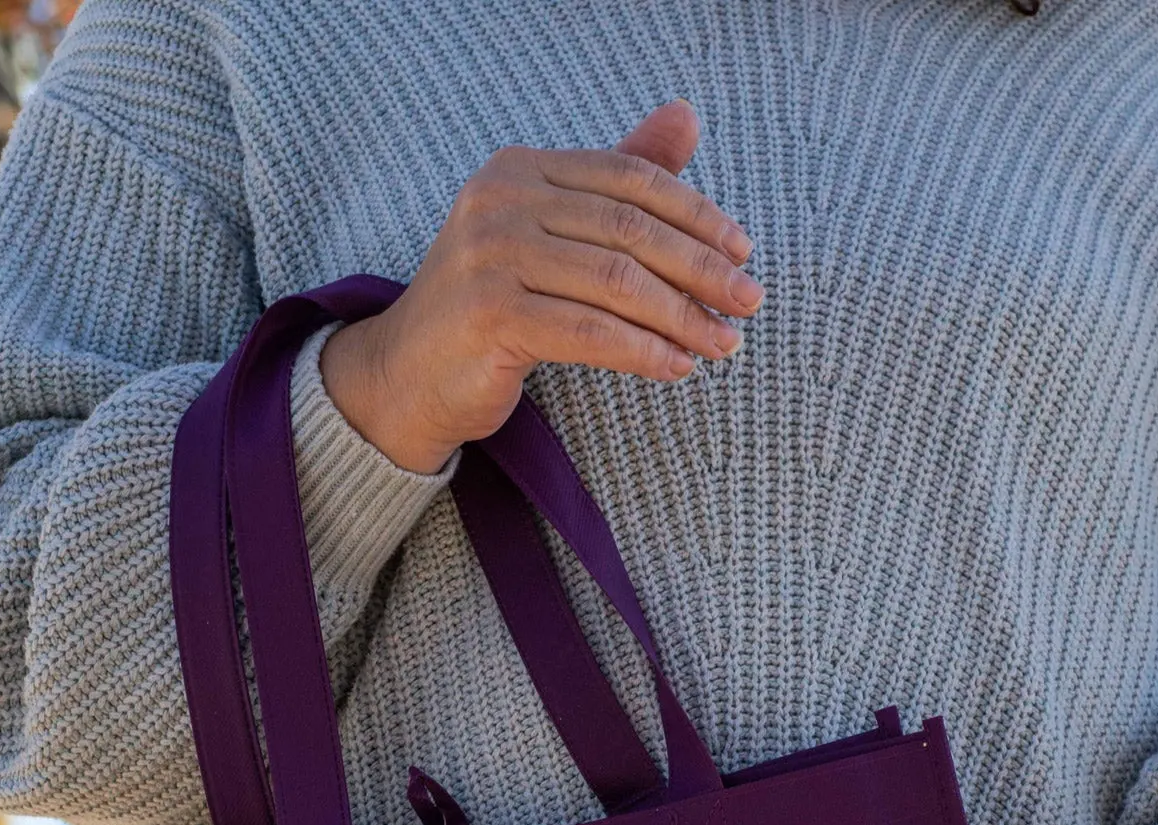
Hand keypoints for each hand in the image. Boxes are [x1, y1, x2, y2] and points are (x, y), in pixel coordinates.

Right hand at [320, 100, 758, 473]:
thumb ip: (615, 182)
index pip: (628, 179)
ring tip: (725, 344)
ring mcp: (491, 257)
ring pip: (617, 284)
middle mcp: (501, 201)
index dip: (695, 213)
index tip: (742, 252)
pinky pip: (591, 334)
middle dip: (700, 269)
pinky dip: (644, 352)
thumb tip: (686, 117)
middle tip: (749, 302)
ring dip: (683, 318)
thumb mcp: (552, 234)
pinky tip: (679, 368)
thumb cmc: (492, 306)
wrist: (408, 375)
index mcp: (520, 169)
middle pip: (629, 229)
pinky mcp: (491, 316)